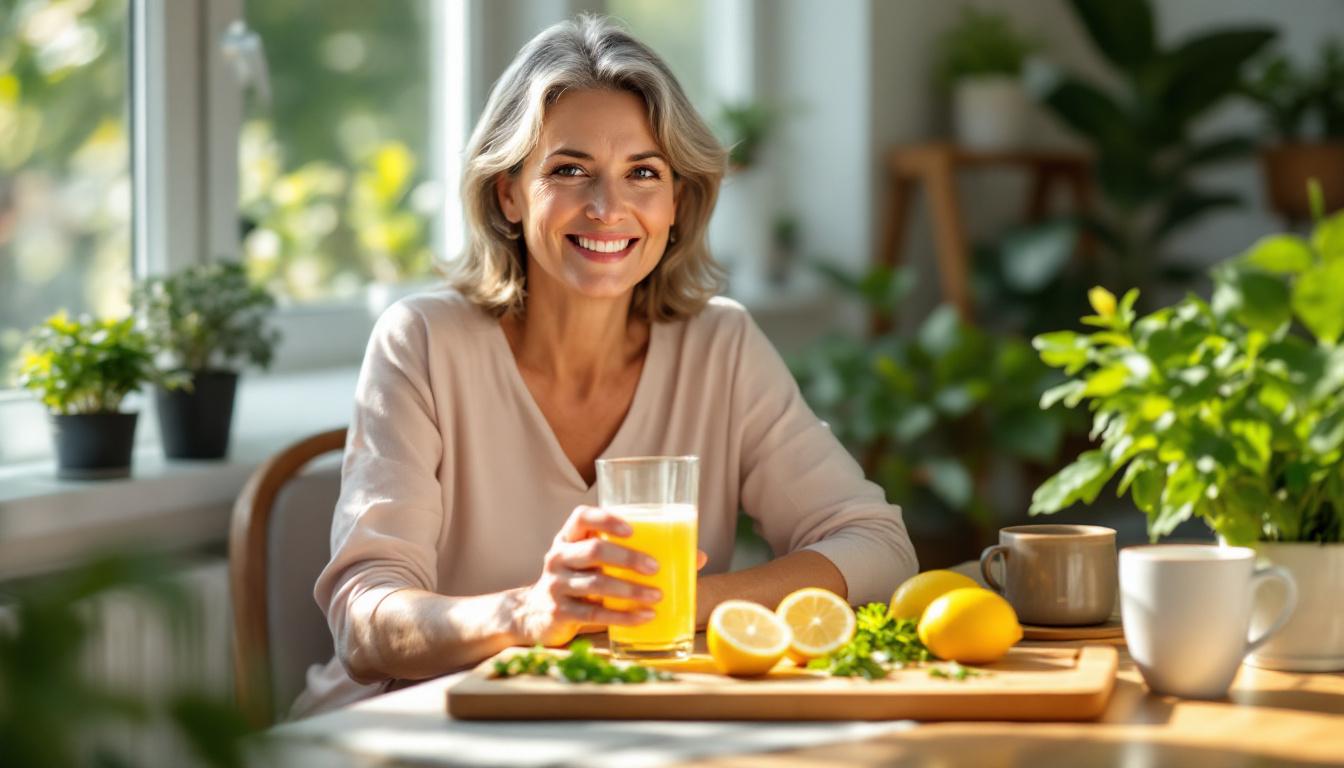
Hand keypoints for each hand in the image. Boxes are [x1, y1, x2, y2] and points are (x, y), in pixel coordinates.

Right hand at [512, 505, 664, 646]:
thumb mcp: (592, 563)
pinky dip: (623, 615)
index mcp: (567, 538)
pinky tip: (644, 616)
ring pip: (597, 583)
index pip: (581, 517)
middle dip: (628, 558)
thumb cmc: (578, 582)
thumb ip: (629, 556)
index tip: (632, 530)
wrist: (534, 615)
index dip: (606, 519)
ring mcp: (556, 585)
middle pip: (594, 551)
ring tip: (657, 596)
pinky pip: (595, 613)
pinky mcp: (560, 613)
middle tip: (655, 568)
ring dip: (630, 590)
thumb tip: (695, 557)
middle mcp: (558, 557)